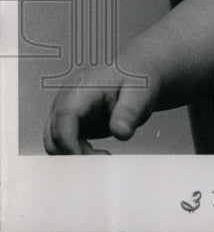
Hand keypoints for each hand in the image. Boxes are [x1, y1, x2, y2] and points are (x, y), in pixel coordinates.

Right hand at [43, 60, 160, 154]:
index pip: (65, 116)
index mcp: (82, 88)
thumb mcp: (141, 92)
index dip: (68, 141)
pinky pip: (65, 143)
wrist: (139, 72)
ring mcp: (67, 111)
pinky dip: (78, 153)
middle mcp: (67, 99)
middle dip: (73, 153)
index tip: (84, 158)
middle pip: (54, 134)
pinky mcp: (72, 122)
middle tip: (102, 159)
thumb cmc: (137, 78)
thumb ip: (130, 112)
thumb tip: (121, 133)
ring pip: (56, 143)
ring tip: (104, 156)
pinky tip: (99, 153)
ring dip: (75, 155)